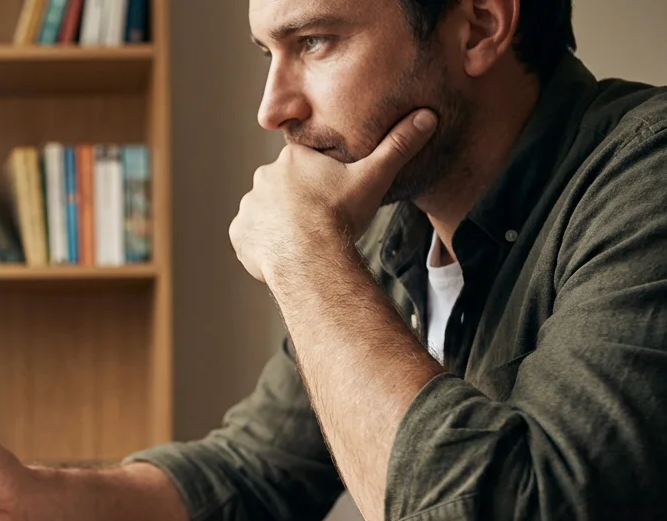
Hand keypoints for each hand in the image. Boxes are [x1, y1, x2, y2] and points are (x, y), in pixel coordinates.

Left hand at [229, 108, 436, 282]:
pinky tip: (285, 253)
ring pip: (266, 212)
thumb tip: (428, 116)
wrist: (309, 258)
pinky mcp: (238, 234)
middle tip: (321, 221)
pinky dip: (264, 245)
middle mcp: (263, 177)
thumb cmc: (340, 216)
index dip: (320, 179)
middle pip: (284, 187)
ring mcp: (248, 206)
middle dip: (299, 202)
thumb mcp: (373, 178)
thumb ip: (397, 147)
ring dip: (280, 223)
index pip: (305, 163)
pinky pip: (251, 237)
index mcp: (292, 158)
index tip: (332, 197)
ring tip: (304, 240)